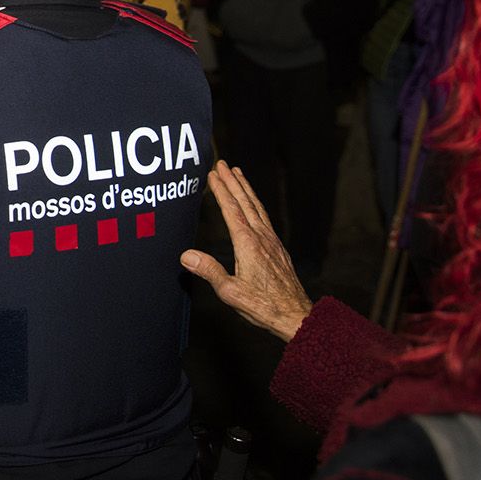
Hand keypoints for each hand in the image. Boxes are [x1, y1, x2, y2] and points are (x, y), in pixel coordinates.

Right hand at [180, 162, 312, 342]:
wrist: (296, 315)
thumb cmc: (263, 306)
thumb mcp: (230, 292)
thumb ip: (209, 271)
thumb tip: (185, 255)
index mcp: (248, 244)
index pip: (232, 210)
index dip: (221, 190)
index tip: (213, 173)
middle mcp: (262, 238)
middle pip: (245, 203)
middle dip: (233, 182)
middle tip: (223, 164)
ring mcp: (272, 242)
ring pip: (257, 208)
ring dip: (246, 189)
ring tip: (239, 174)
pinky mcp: (278, 249)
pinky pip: (265, 218)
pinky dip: (256, 204)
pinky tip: (254, 206)